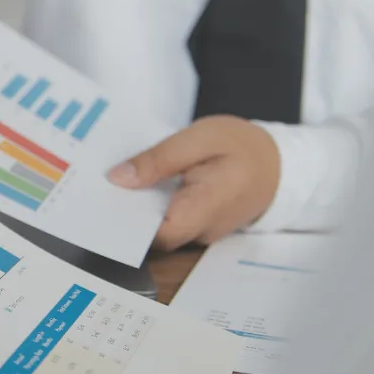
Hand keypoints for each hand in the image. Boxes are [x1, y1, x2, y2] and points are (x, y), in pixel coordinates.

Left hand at [108, 116, 280, 250]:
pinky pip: (167, 223)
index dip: (126, 221)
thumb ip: (159, 159)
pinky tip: (134, 186)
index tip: (100, 198)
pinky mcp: (197, 227)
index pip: (157, 233)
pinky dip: (149, 207)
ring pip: (158, 231)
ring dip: (135, 209)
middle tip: (95, 187)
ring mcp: (199, 232)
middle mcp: (201, 229)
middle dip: (124, 214)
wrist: (279, 163)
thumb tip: (118, 178)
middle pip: (152, 235)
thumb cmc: (242, 146)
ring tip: (108, 184)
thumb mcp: (200, 138)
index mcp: (205, 207)